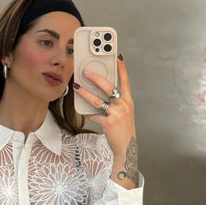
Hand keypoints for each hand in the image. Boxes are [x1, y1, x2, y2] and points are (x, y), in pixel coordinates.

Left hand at [73, 56, 138, 188]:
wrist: (126, 147)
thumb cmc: (123, 129)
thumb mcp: (124, 113)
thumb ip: (116, 102)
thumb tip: (100, 92)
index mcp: (128, 101)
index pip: (125, 81)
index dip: (121, 69)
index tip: (117, 56)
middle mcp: (123, 105)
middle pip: (109, 87)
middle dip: (96, 78)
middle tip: (86, 71)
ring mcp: (116, 114)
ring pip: (98, 100)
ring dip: (85, 93)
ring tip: (76, 87)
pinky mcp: (108, 123)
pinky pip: (94, 115)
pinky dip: (87, 113)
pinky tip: (82, 110)